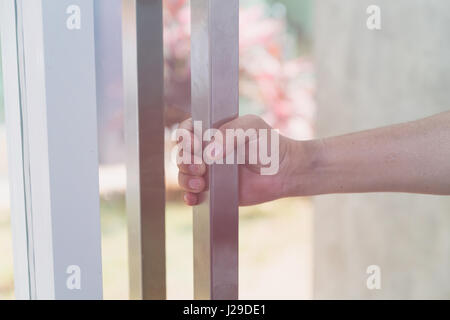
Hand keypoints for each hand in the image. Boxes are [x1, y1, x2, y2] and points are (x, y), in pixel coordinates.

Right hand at [176, 115, 310, 205]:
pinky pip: (193, 195)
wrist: (284, 171)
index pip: (187, 130)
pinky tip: (194, 198)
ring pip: (183, 174)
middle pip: (180, 154)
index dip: (185, 137)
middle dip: (184, 161)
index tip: (194, 145)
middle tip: (201, 167)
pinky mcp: (213, 190)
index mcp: (212, 131)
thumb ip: (230, 133)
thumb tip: (209, 153)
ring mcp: (209, 171)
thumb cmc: (269, 144)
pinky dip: (188, 197)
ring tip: (202, 183)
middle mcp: (207, 151)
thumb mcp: (251, 128)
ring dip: (185, 179)